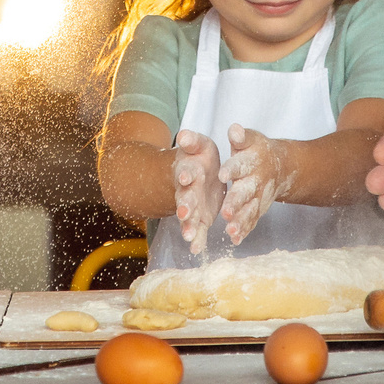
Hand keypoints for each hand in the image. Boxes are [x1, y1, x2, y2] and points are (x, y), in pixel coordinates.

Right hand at [171, 129, 223, 256]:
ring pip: (188, 217)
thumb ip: (191, 141)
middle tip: (185, 213)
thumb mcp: (197, 145)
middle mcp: (187, 190)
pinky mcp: (200, 217)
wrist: (196, 172)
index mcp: (188, 170)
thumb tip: (184, 134)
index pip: (185, 172)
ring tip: (188, 237)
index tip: (186, 177)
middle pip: (184, 198)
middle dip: (184, 205)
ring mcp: (192, 205)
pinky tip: (196, 249)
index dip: (185, 174)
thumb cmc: (198, 157)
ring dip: (188, 226)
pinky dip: (197, 239)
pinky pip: (198, 229)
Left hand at [219, 124, 297, 244]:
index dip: (233, 169)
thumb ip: (241, 136)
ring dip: (240, 221)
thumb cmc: (257, 150)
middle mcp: (256, 181)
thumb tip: (234, 129)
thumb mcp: (250, 139)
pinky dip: (244, 230)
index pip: (241, 164)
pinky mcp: (258, 209)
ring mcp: (259, 198)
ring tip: (230, 231)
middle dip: (236, 202)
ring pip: (249, 210)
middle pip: (245, 192)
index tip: (222, 174)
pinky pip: (252, 221)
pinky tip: (235, 240)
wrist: (282, 166)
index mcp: (251, 161)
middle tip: (225, 212)